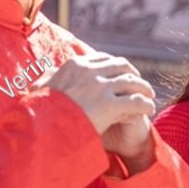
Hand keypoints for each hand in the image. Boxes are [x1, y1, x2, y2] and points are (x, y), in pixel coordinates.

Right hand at [36, 52, 154, 164]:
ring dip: (144, 89)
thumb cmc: (39, 113)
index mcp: (74, 65)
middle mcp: (89, 72)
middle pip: (121, 66)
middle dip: (133, 74)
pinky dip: (145, 104)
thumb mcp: (40, 89)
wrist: (40, 128)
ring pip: (132, 82)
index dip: (115, 66)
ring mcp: (100, 87)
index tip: (122, 73)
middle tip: (139, 84)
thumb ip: (48, 78)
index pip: (102, 59)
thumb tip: (47, 72)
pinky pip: (135, 101)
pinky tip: (149, 109)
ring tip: (150, 97)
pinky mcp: (109, 105)